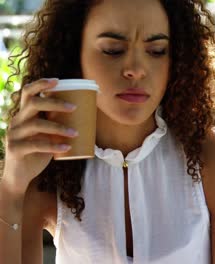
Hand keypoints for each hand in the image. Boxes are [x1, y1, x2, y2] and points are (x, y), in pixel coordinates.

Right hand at [2, 79, 76, 195]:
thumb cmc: (38, 152)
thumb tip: (87, 116)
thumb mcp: (47, 135)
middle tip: (74, 107)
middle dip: (55, 103)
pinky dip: (54, 146)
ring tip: (76, 133)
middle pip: (33, 104)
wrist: (20, 176)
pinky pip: (36, 145)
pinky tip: (67, 148)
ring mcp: (14, 135)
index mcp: (24, 114)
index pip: (27, 93)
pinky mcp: (15, 150)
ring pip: (36, 124)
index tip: (57, 81)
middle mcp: (16, 121)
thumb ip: (58, 125)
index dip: (41, 84)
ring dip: (59, 127)